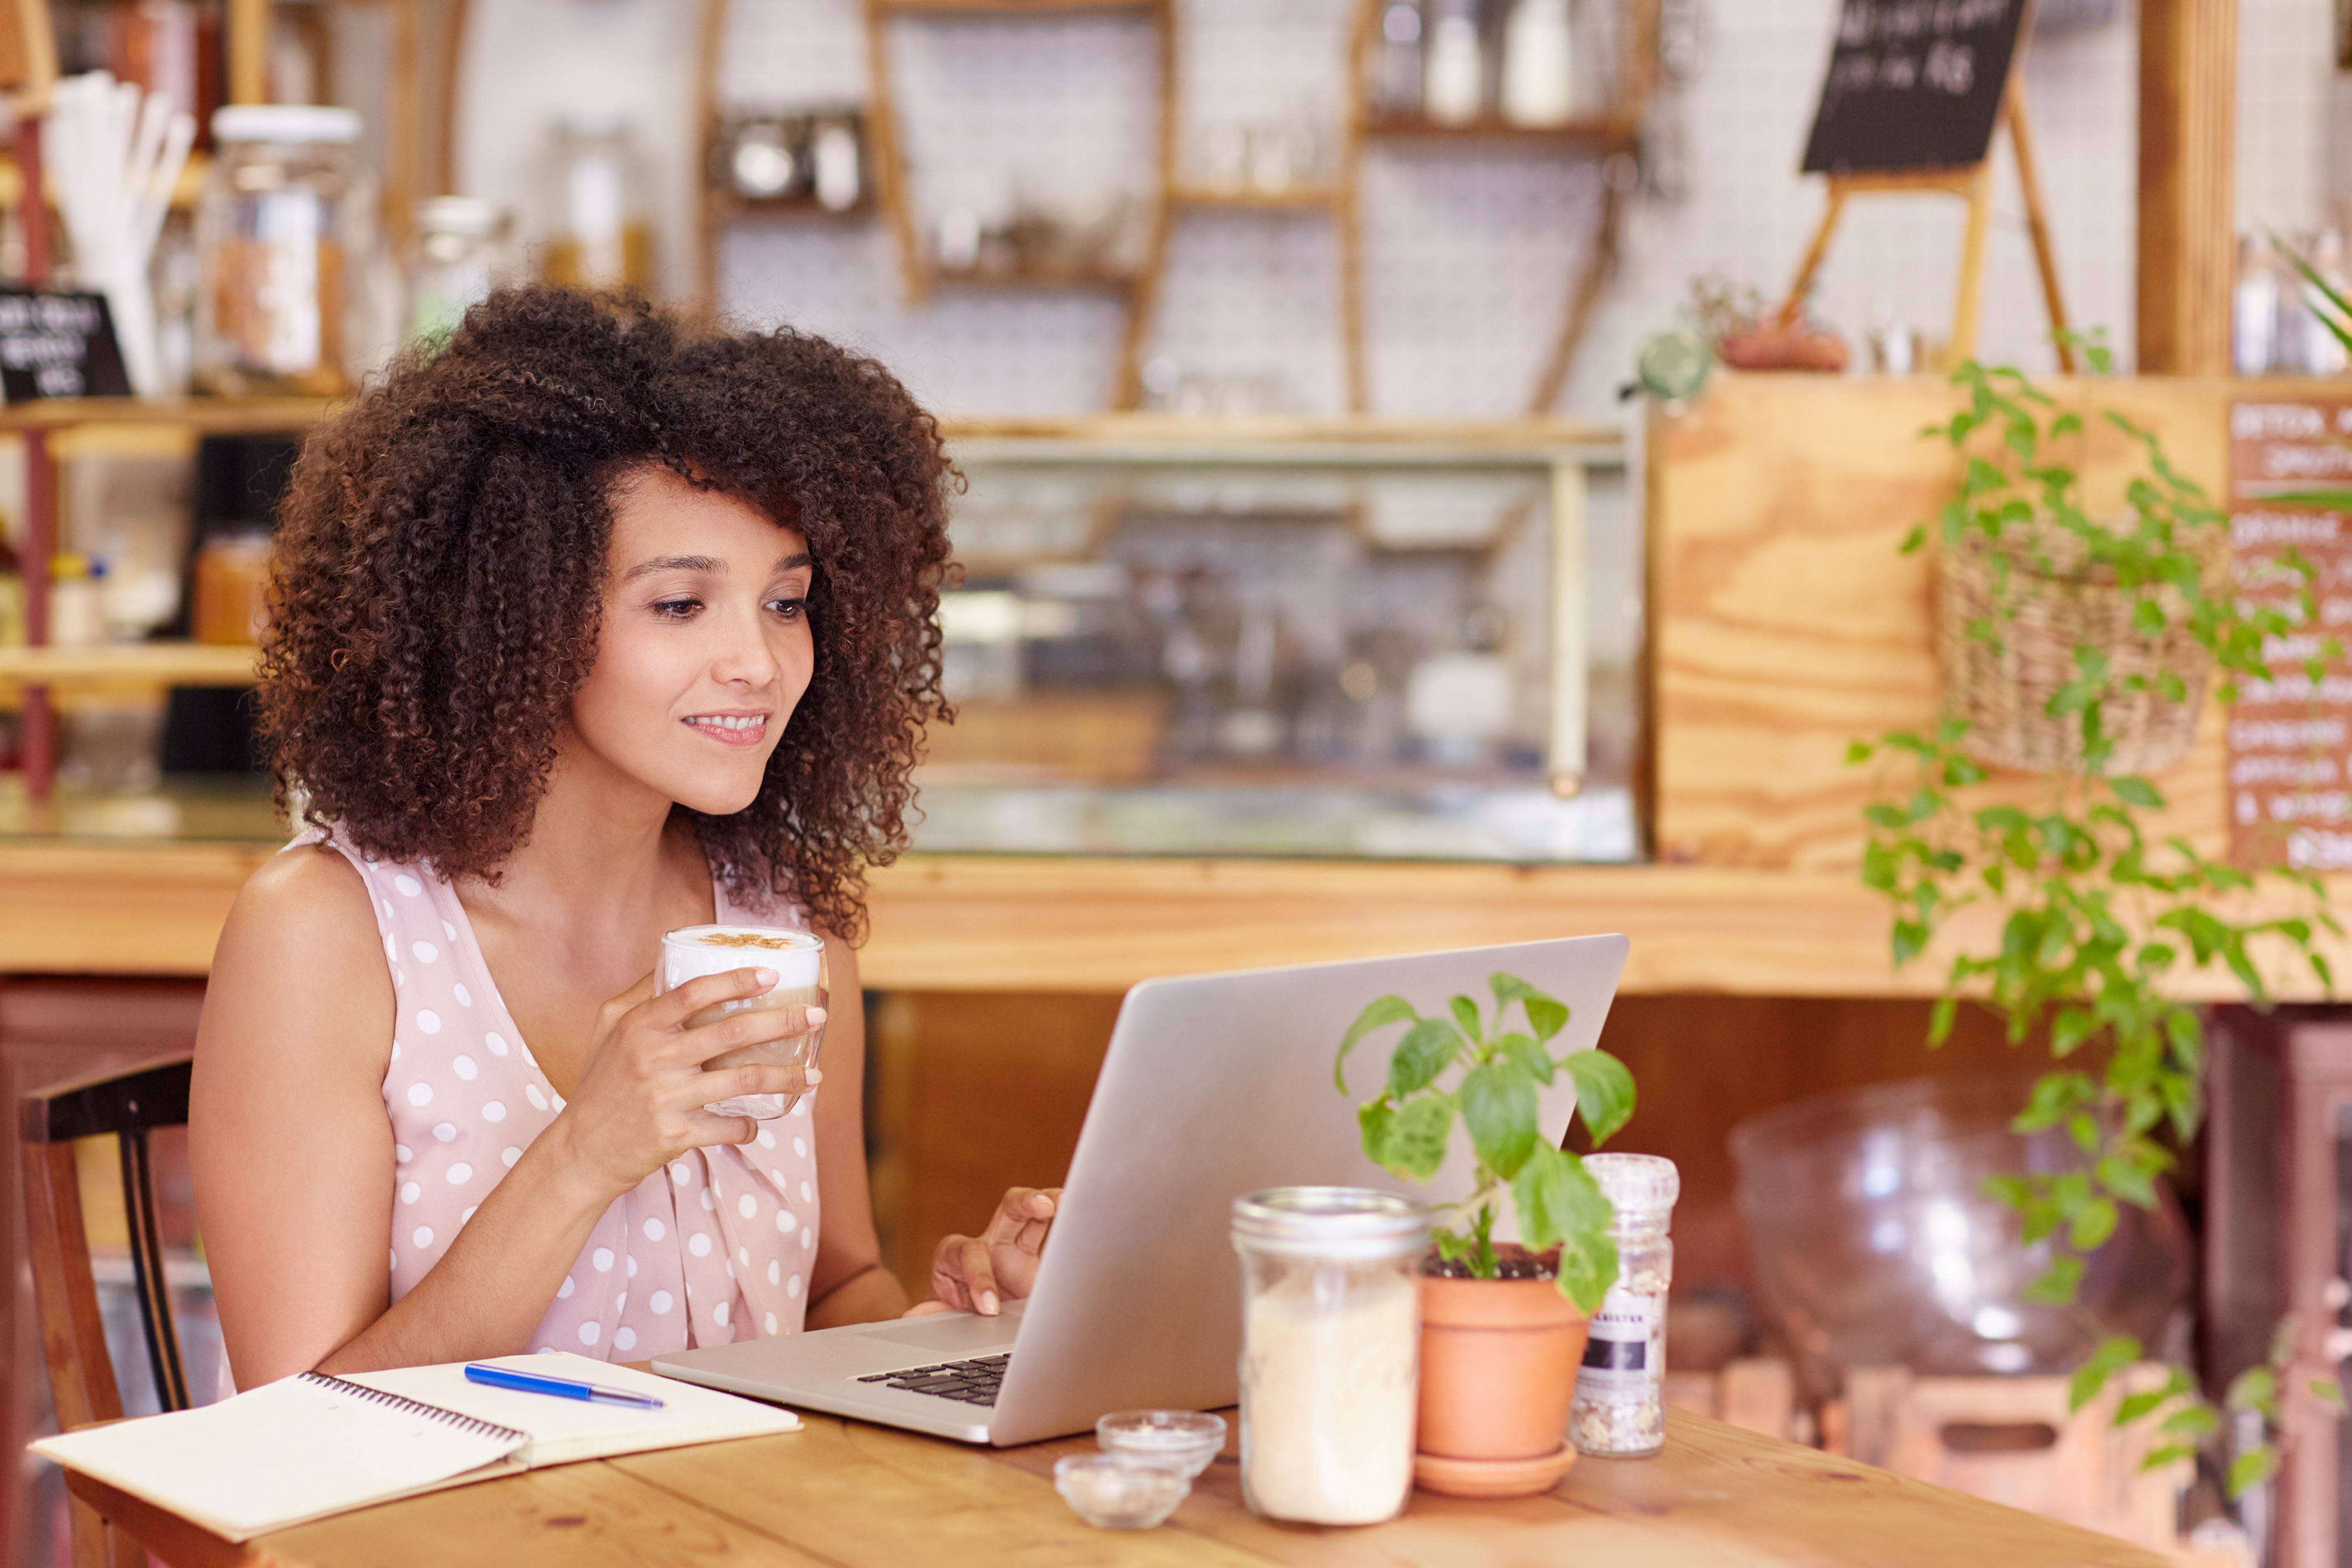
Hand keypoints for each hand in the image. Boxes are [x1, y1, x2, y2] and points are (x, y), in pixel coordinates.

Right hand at [551, 966, 824, 1198]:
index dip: (737, 980)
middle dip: (783, 1022)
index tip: (772, 975)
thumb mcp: (608, 1030)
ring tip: (815, 1075)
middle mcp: (653, 1057)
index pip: (693, 991)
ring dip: (787, 1077)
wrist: (580, 1152)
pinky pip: (730, 1126)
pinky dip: (751, 1126)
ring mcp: (665, 1097)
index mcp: (639, 1026)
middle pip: (732, 1032)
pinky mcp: (675, 1134)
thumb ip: (642, 994)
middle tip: (816, 1016)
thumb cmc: (599, 1086)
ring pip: (743, 1081)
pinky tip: (759, 1122)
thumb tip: (674, 954)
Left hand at [919, 1187, 1059, 1316]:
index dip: (981, 1278)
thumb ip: (930, 1315)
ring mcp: (1016, 1248)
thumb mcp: (936, 1319)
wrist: (964, 1327)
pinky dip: (1067, 1224)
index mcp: (957, 1255)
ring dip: (1051, 1201)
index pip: (971, 1253)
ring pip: (1034, 1213)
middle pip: (1007, 1209)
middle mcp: (990, 1243)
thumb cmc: (948, 1318)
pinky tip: (1084, 1220)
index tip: (991, 1307)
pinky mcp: (1037, 1262)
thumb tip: (916, 1315)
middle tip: (1043, 1206)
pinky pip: (1052, 1235)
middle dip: (1025, 1203)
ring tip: (1069, 1201)